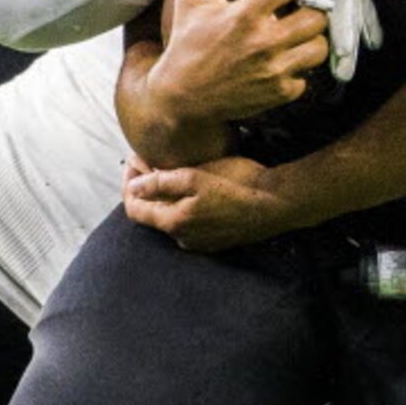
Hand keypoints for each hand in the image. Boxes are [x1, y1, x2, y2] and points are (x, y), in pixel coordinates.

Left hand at [122, 153, 295, 251]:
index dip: (128, 184)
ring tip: (171, 172)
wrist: (277, 204)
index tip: (134, 162)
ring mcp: (201, 243)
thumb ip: (160, 183)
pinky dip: (183, 206)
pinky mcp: (216, 241)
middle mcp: (183, 239)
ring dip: (166, 197)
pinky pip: (190, 224)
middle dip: (146, 188)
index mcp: (174, 222)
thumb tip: (133, 186)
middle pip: (152, 214)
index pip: (134, 208)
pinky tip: (195, 190)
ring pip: (171, 219)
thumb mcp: (195, 176)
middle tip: (149, 161)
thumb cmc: (238, 185)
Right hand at [151, 0, 330, 123]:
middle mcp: (265, 43)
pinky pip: (306, 78)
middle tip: (295, 13)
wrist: (181, 96)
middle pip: (316, 18)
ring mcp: (275, 71)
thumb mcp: (190, 1)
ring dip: (309, 41)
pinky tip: (283, 64)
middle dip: (306, 11)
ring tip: (296, 38)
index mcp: (245, 16)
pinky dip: (297, 72)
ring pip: (319, 48)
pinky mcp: (278, 94)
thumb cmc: (186, 45)